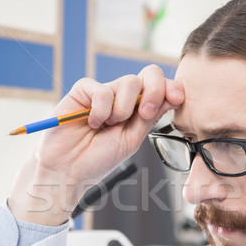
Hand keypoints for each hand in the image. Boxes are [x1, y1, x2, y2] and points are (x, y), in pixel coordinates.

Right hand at [8, 65, 184, 225]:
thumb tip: (173, 96)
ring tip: (108, 126)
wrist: (69, 170)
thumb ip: (150, 117)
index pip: (159, 87)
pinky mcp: (83, 91)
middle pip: (149, 74)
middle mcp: (122, 97)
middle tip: (145, 114)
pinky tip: (92, 123)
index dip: (170, 88)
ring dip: (123, 109)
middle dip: (154, 92)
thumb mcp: (132, 140)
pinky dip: (101, 110)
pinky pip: (102, 90)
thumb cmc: (98, 159)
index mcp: (138, 109)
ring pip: (128, 82)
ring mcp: (103, 92)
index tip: (177, 99)